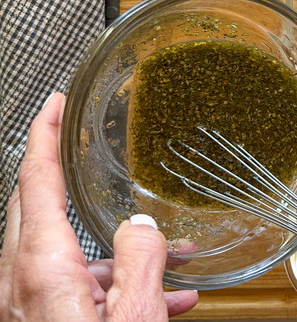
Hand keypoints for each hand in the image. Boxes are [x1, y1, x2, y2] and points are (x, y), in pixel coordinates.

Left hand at [0, 92, 198, 320]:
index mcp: (41, 268)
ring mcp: (25, 304)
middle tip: (80, 144)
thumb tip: (144, 225)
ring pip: (62, 252)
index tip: (55, 104)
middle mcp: (20, 281)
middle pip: (36, 206)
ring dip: (112, 249)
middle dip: (61, 172)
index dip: (45, 135)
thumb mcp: (134, 315)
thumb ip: (141, 261)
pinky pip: (73, 287)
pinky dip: (114, 283)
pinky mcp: (40, 321)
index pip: (36, 180)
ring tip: (168, 253)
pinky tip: (164, 296)